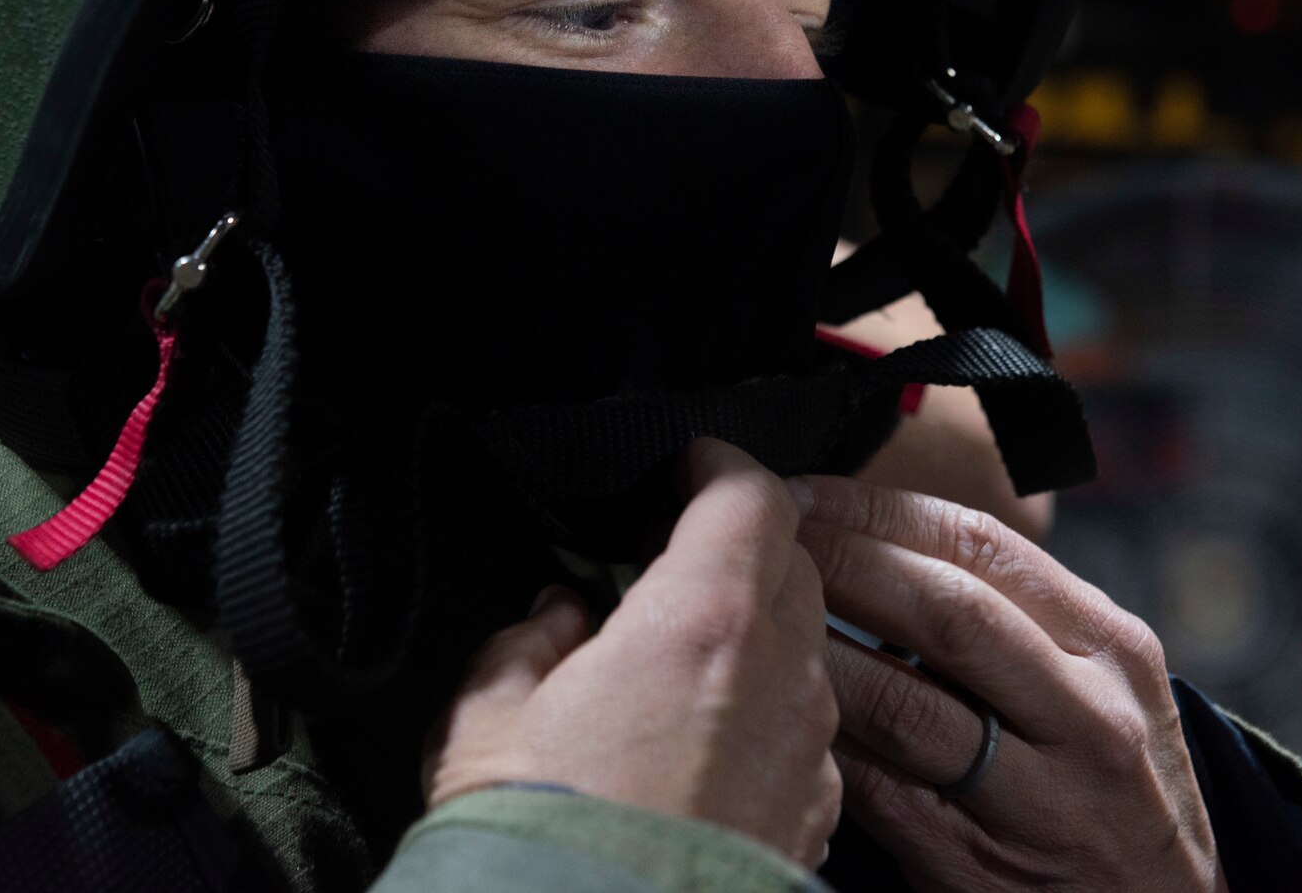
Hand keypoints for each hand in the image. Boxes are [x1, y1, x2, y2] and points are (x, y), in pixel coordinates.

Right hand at [424, 437, 840, 866]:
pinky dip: (766, 708)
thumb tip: (563, 612)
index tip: (684, 466)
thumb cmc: (535, 836)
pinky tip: (703, 740)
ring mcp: (809, 752)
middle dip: (739, 545)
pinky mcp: (815, 818)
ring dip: (755, 631)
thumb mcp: (487, 714)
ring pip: (806, 647)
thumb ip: (530, 636)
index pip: (751, 495)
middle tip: (668, 559)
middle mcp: (781, 676)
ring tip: (676, 658)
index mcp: (702, 622)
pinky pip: (805, 729)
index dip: (718, 465)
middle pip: (793, 564)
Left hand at [794, 475, 1222, 891]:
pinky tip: (775, 707)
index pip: (980, 544)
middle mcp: (1088, 716)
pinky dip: (820, 738)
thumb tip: (870, 533)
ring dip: (815, 650)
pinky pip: (876, 785)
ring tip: (754, 614)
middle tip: (765, 537)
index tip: (803, 490)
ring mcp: (1038, 800)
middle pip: (942, 611)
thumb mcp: (1095, 681)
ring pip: (902, 702)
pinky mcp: (976, 862)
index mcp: (1110, 645)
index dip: (877, 510)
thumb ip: (1008, 611)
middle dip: (839, 560)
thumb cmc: (1106, 781)